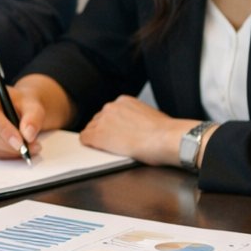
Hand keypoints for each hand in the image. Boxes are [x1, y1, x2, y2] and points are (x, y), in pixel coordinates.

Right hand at [0, 74, 68, 158]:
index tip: (20, 142)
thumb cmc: (22, 105)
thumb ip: (33, 118)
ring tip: (28, 149)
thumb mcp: (33, 106)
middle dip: (8, 144)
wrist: (17, 110)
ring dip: (7, 151)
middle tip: (29, 149)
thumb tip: (28, 135)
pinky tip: (15, 150)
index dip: (2, 129)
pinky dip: (2, 155)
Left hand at [79, 95, 195, 165]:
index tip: (114, 133)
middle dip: (103, 131)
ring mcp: (103, 120)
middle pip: (98, 120)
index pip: (108, 112)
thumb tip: (133, 126)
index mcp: (123, 101)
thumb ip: (135, 117)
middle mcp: (111, 107)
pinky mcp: (98, 135)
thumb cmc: (164, 132)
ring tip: (108, 148)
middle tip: (112, 142)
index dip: (111, 125)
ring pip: (90, 129)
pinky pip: (84, 139)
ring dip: (97, 138)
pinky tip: (95, 149)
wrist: (165, 138)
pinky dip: (89, 145)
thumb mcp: (149, 115)